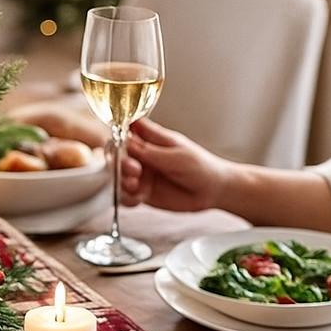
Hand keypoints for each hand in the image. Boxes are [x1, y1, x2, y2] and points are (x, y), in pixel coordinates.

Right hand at [120, 117, 234, 210]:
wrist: (212, 191)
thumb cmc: (199, 166)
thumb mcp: (175, 155)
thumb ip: (149, 151)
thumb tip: (126, 140)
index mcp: (151, 139)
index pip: (127, 131)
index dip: (119, 136)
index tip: (120, 144)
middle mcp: (143, 155)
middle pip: (119, 155)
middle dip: (121, 162)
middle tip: (134, 169)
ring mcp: (142, 174)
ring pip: (119, 176)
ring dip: (123, 181)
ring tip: (135, 185)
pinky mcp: (143, 193)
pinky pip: (126, 196)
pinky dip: (127, 198)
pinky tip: (138, 199)